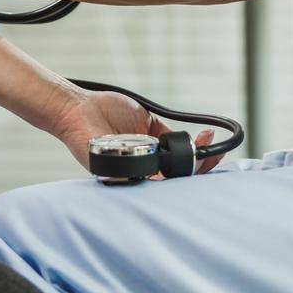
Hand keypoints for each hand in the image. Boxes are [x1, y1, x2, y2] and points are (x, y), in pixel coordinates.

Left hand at [49, 88, 225, 175]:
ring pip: (164, 185)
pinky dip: (161, 170)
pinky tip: (175, 155)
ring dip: (188, 168)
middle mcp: (140, 172)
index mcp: (148, 160)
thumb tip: (191, 141)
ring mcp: (128, 175)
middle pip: (178, 182)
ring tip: (200, 149)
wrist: (78, 107)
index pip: (178, 168)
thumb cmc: (107, 112)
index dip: (199, 159)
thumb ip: (166, 134)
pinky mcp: (113, 174)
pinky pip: (140, 179)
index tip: (212, 141)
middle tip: (214, 151)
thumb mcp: (145, 121)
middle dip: (201, 167)